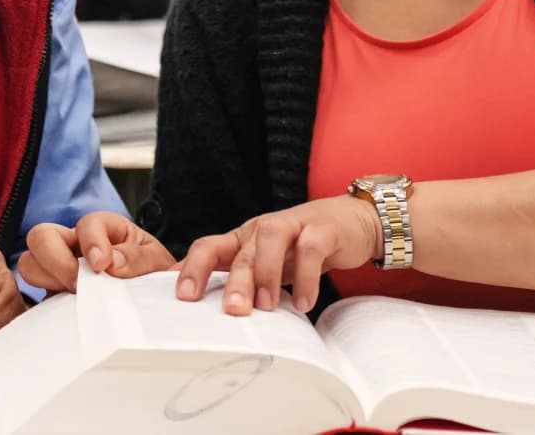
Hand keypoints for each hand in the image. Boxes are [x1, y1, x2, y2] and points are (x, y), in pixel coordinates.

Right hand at [17, 212, 175, 293]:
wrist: (152, 304)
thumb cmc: (154, 278)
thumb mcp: (156, 264)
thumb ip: (137, 259)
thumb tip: (112, 264)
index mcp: (104, 230)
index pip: (87, 222)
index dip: (91, 241)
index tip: (102, 265)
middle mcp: (75, 245)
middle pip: (41, 236)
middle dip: (54, 259)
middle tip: (78, 284)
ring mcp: (60, 270)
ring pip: (29, 264)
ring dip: (46, 280)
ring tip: (74, 298)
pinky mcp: (53, 296)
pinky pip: (32, 296)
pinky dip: (39, 304)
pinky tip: (64, 314)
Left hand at [175, 196, 381, 315]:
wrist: (353, 222)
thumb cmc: (303, 247)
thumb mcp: (270, 264)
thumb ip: (245, 281)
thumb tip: (207, 313)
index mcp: (244, 239)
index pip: (209, 247)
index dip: (192, 269)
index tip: (182, 298)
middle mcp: (262, 229)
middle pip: (240, 251)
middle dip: (233, 281)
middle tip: (231, 310)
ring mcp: (293, 224)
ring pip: (271, 240)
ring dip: (266, 274)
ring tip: (267, 306)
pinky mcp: (322, 229)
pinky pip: (310, 249)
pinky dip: (306, 277)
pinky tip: (304, 302)